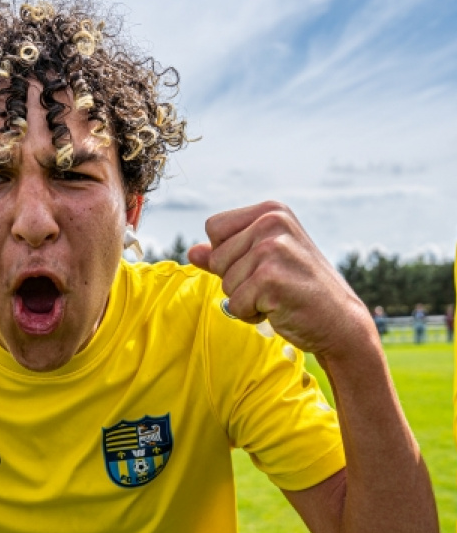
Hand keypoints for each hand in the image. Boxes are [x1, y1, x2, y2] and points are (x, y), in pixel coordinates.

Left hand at [186, 201, 371, 357]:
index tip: (259, 265)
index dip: (227, 255)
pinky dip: (251, 314)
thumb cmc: (298, 291)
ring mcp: (273, 248)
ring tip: (277, 297)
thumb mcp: (261, 264)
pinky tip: (279, 309)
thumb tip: (191, 251)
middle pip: (216, 258)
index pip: (214, 228)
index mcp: (270, 211)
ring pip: (225, 283)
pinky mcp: (271, 278)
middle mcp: (272, 222)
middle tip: (272, 285)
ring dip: (246, 299)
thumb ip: (225, 256)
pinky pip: (235, 304)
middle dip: (236, 280)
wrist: (340, 321)